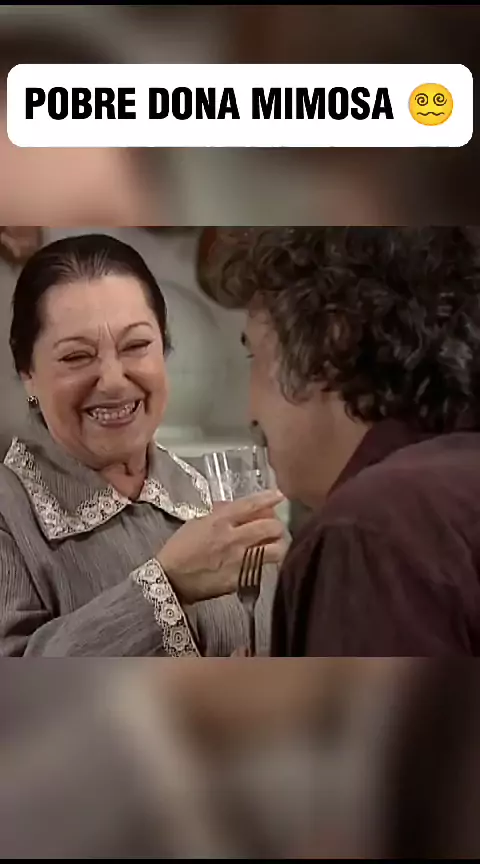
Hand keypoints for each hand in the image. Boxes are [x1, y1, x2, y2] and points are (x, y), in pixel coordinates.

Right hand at [156, 489, 286, 603]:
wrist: (170, 580)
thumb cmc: (179, 549)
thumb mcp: (196, 522)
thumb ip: (218, 513)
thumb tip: (235, 507)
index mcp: (220, 521)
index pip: (251, 505)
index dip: (268, 499)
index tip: (279, 495)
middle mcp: (234, 539)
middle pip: (271, 527)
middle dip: (278, 525)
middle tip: (275, 526)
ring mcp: (240, 561)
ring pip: (275, 550)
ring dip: (279, 544)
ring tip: (276, 544)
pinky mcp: (241, 579)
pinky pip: (262, 568)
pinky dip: (265, 562)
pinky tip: (260, 561)